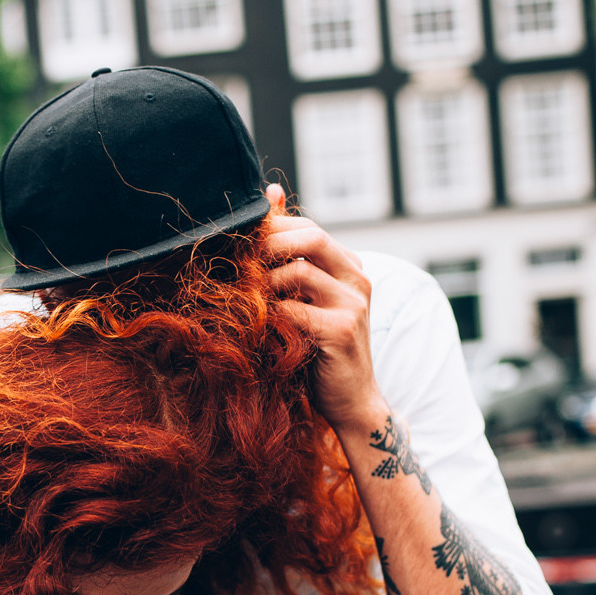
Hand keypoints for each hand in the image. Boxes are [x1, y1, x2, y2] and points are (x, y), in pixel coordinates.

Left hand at [263, 184, 386, 435]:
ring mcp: (353, 303)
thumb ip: (289, 257)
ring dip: (265, 284)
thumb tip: (270, 194)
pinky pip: (295, 310)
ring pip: (299, 271)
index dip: (270, 230)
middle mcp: (356, 277)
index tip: (240, 244)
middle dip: (268, 246)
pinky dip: (271, 316)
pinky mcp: (341, 330)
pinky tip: (261, 327)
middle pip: (310, 237)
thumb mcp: (302, 299)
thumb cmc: (317, 348)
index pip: (307, 227)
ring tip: (247, 300)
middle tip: (238, 264)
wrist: (350, 400)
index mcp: (348, 265)